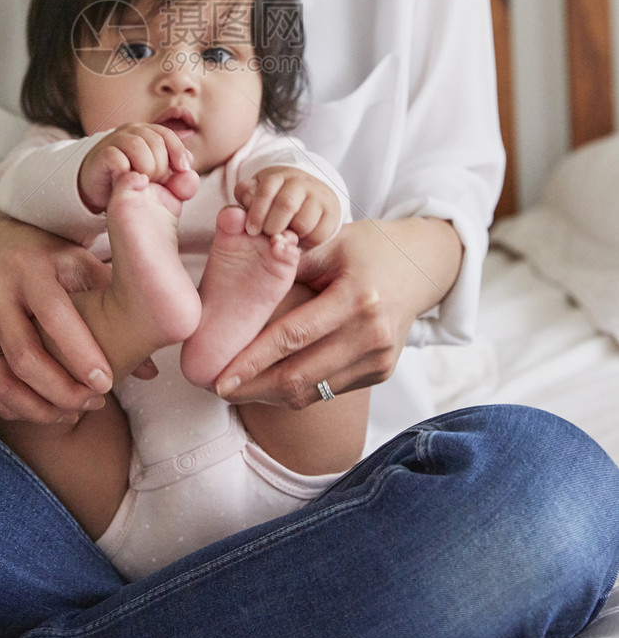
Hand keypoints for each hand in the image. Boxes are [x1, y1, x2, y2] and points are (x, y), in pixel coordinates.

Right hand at [0, 217, 114, 424]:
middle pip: (23, 355)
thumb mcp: (81, 269)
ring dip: (38, 406)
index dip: (80, 354)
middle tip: (94, 403)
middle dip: (62, 390)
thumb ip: (116, 309)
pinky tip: (42, 410)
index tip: (106, 383)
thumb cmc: (51, 267)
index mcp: (27, 264)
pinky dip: (13, 406)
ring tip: (72, 412)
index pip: (54, 315)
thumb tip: (151, 369)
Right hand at [79, 123, 196, 211]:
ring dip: (146, 167)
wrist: (100, 187)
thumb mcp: (157, 179)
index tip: (184, 169)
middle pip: (156, 141)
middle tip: (156, 181)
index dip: (178, 151)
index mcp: (147, 133)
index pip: (167, 135)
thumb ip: (176, 179)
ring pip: (138, 146)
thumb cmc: (131, 180)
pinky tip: (129, 180)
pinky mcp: (102, 154)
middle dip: (161, 165)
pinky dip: (126, 170)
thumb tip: (191, 173)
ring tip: (144, 181)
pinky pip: (116, 157)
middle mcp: (132, 131)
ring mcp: (115, 140)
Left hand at [214, 216, 462, 408]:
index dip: (253, 360)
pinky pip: (329, 390)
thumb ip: (289, 261)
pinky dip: (296, 391)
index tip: (220, 376)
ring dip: (270, 395)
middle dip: (253, 387)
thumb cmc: (367, 248)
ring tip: (237, 388)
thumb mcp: (331, 242)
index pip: (294, 336)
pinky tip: (268, 384)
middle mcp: (372, 334)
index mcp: (357, 297)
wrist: (421, 267)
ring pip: (313, 392)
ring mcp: (380, 359)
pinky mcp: (381, 373)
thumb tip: (241, 275)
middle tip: (217, 388)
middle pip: (301, 375)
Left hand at [234, 166, 341, 245]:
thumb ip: (247, 194)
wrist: (311, 192)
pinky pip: (319, 234)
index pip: (266, 190)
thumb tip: (245, 198)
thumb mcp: (259, 191)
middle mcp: (302, 183)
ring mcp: (319, 197)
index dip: (256, 212)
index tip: (251, 230)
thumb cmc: (277, 196)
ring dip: (290, 235)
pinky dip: (307, 242)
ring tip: (283, 237)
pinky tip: (299, 239)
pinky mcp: (332, 214)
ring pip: (303, 222)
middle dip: (272, 226)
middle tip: (267, 236)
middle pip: (286, 205)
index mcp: (280, 176)